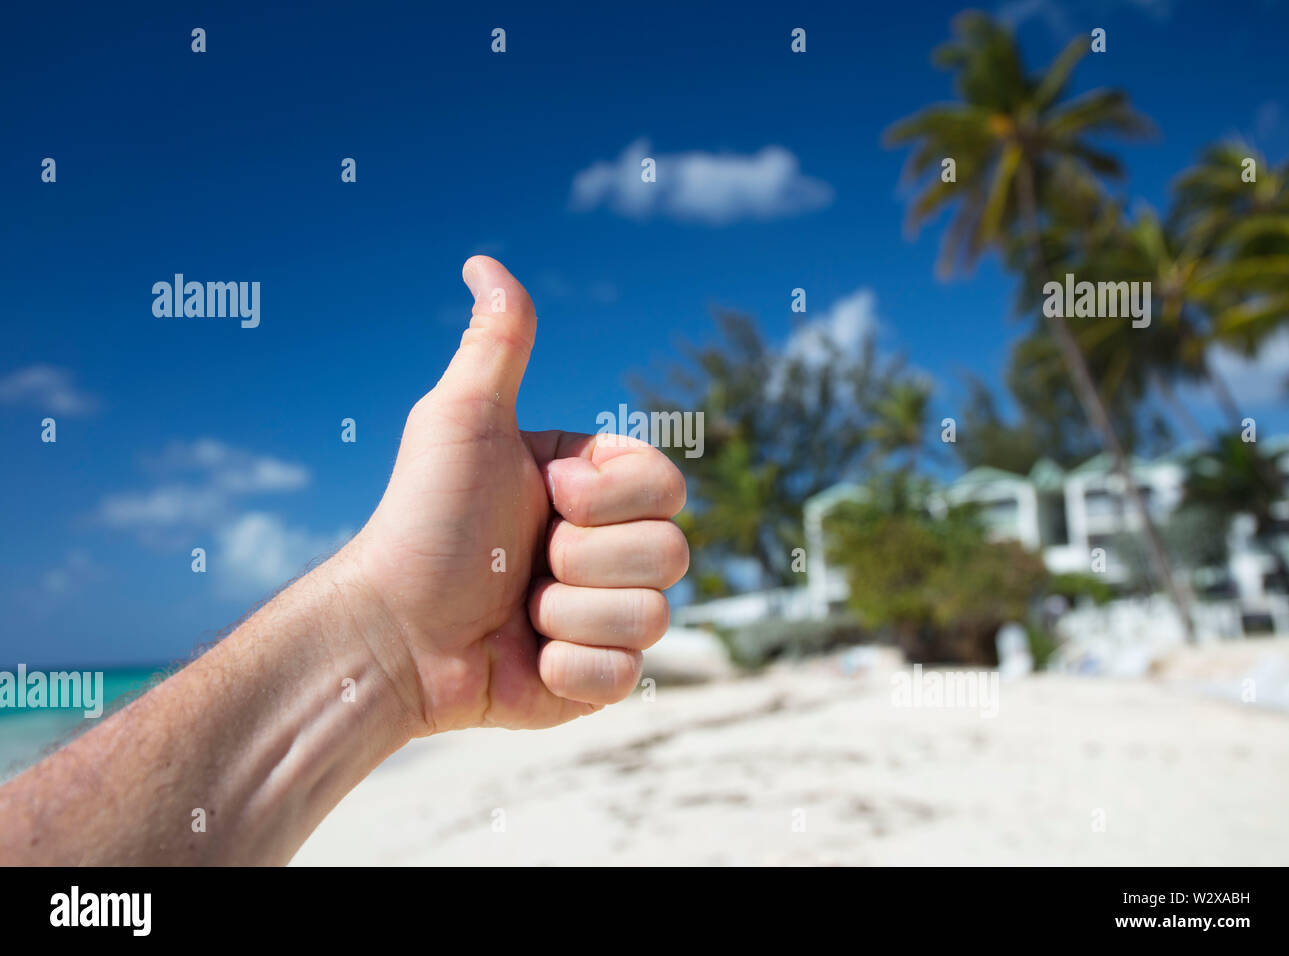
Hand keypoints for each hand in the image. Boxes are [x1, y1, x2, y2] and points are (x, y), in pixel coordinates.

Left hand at [345, 257, 688, 734]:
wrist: (392, 633)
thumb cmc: (424, 522)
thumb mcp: (462, 421)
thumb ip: (498, 343)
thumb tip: (483, 260)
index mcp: (593, 487)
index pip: (669, 484)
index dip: (610, 496)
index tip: (547, 496)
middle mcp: (609, 549)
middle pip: (672, 552)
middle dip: (585, 558)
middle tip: (524, 561)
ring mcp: (607, 616)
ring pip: (654, 615)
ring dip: (569, 615)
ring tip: (517, 612)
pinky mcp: (597, 681)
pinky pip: (628, 675)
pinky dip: (570, 671)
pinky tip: (525, 661)